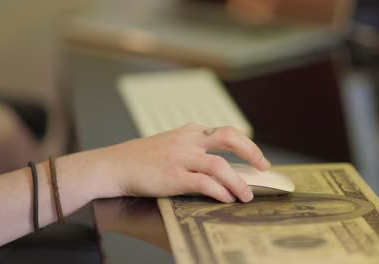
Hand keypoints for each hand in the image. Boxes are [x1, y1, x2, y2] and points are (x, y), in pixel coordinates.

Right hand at [95, 123, 270, 202]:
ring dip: (237, 181)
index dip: (246, 145)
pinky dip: (219, 191)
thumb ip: (193, 149)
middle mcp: (188, 140)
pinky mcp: (173, 176)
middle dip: (251, 151)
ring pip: (219, 165)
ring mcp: (180, 157)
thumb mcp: (171, 144)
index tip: (258, 159)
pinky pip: (203, 183)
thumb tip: (220, 166)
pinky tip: (226, 198)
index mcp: (189, 131)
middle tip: (264, 167)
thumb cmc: (142, 158)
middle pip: (229, 137)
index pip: (225, 133)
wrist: (114, 165)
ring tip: (246, 195)